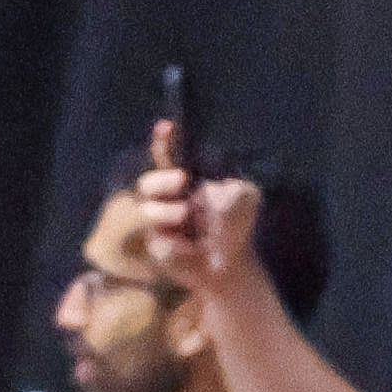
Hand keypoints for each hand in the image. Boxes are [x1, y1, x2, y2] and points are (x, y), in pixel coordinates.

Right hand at [134, 121, 263, 296]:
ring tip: (186, 215)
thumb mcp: (245, 199)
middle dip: (160, 180)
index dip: (163, 142)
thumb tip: (208, 190)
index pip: (166, 157)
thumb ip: (233, 187)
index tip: (166, 127)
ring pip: (146, 210)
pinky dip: (176, 245)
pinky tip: (190, 248)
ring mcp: (158, 225)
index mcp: (183, 183)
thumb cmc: (235, 227)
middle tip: (182, 181)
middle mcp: (166, 200)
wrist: (231, 265)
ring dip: (166, 212)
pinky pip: (158, 243)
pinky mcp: (158, 248)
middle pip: (146, 183)